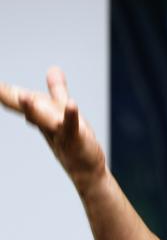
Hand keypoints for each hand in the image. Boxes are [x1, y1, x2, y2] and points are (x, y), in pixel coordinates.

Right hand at [0, 68, 105, 191]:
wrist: (86, 171)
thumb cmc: (72, 140)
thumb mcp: (62, 111)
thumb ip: (57, 90)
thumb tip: (52, 68)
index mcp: (40, 115)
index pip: (20, 100)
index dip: (4, 91)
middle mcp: (46, 124)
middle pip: (27, 108)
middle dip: (9, 97)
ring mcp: (60, 133)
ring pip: (44, 119)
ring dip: (33, 109)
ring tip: (24, 97)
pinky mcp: (76, 138)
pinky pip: (72, 126)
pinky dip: (71, 115)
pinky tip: (72, 104)